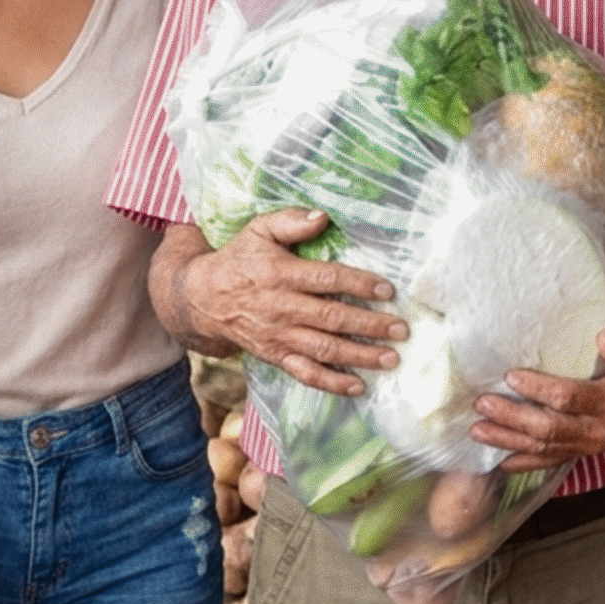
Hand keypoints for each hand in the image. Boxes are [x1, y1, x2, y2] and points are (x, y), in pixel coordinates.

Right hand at [179, 208, 405, 395]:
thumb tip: (322, 217)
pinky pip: (305, 373)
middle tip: (402, 329)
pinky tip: (359, 386)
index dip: (359, 284)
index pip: (326, 279)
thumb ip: (290, 222)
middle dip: (370, 325)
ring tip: (391, 358)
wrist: (203, 299)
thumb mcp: (258, 230)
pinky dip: (332, 382)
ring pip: (323, 348)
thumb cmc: (240, 259)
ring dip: (360, 356)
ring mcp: (278, 336)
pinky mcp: (275, 356)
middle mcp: (281, 308)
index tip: (387, 290)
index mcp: (280, 274)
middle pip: (331, 317)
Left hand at [471, 325, 604, 472]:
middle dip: (511, 418)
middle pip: (548, 429)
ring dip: (509, 441)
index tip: (511, 375)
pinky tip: (501, 462)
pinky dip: (525, 463)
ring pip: (544, 448)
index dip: (538, 389)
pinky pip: (551, 461)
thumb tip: (604, 337)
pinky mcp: (585, 450)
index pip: (568, 399)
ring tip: (477, 432)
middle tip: (482, 404)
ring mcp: (590, 445)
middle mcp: (598, 432)